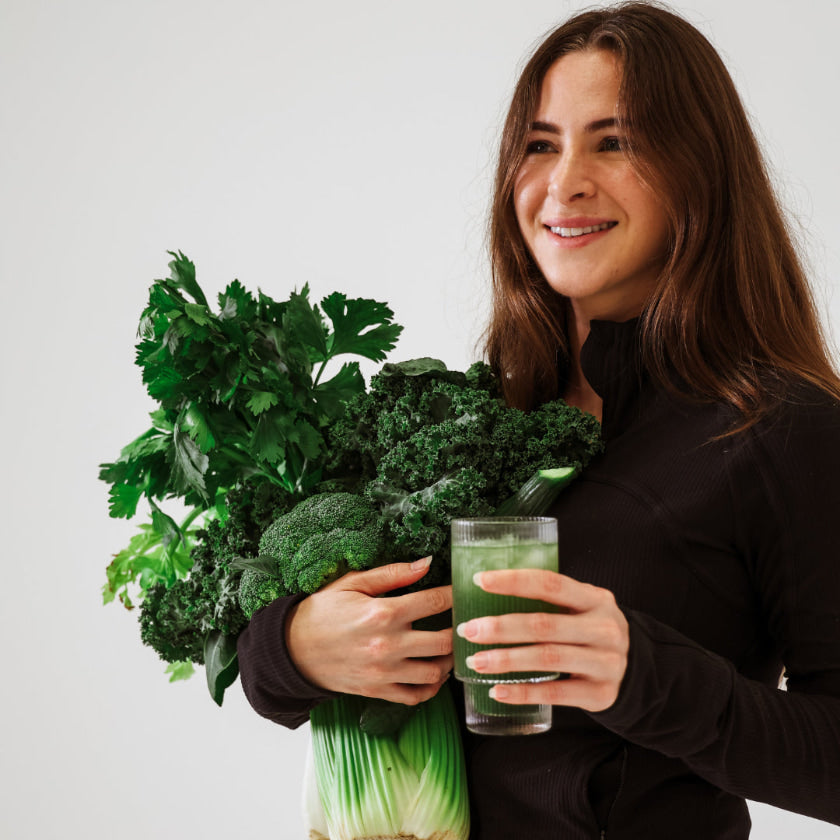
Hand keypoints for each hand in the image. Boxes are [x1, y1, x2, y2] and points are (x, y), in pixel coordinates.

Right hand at [287, 557, 452, 704]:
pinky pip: (416, 696)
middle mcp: (388, 644)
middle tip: (463, 622)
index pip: (435, 602)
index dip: (455, 595)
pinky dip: (431, 688)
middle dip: (459, 630)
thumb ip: (393, 573)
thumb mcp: (353, 582)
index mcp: (384, 612)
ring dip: (449, 660)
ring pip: (435, 672)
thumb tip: (427, 563)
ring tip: (449, 647)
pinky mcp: (378, 691)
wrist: (292, 648)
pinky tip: (433, 673)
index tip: (463, 591)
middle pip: (444, 641)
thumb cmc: (322, 611)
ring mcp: (384, 672)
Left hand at [456, 570, 628, 712]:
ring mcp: (605, 662)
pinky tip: (497, 691)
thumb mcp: (583, 607)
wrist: (638, 671)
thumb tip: (488, 587)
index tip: (479, 580)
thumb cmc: (592, 631)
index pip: (551, 583)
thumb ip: (550, 599)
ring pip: (547, 658)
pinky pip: (556, 694)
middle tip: (468, 630)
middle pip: (544, 625)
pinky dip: (523, 692)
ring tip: (475, 661)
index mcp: (595, 599)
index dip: (514, 581)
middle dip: (501, 627)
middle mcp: (603, 628)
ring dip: (506, 660)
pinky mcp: (601, 694)